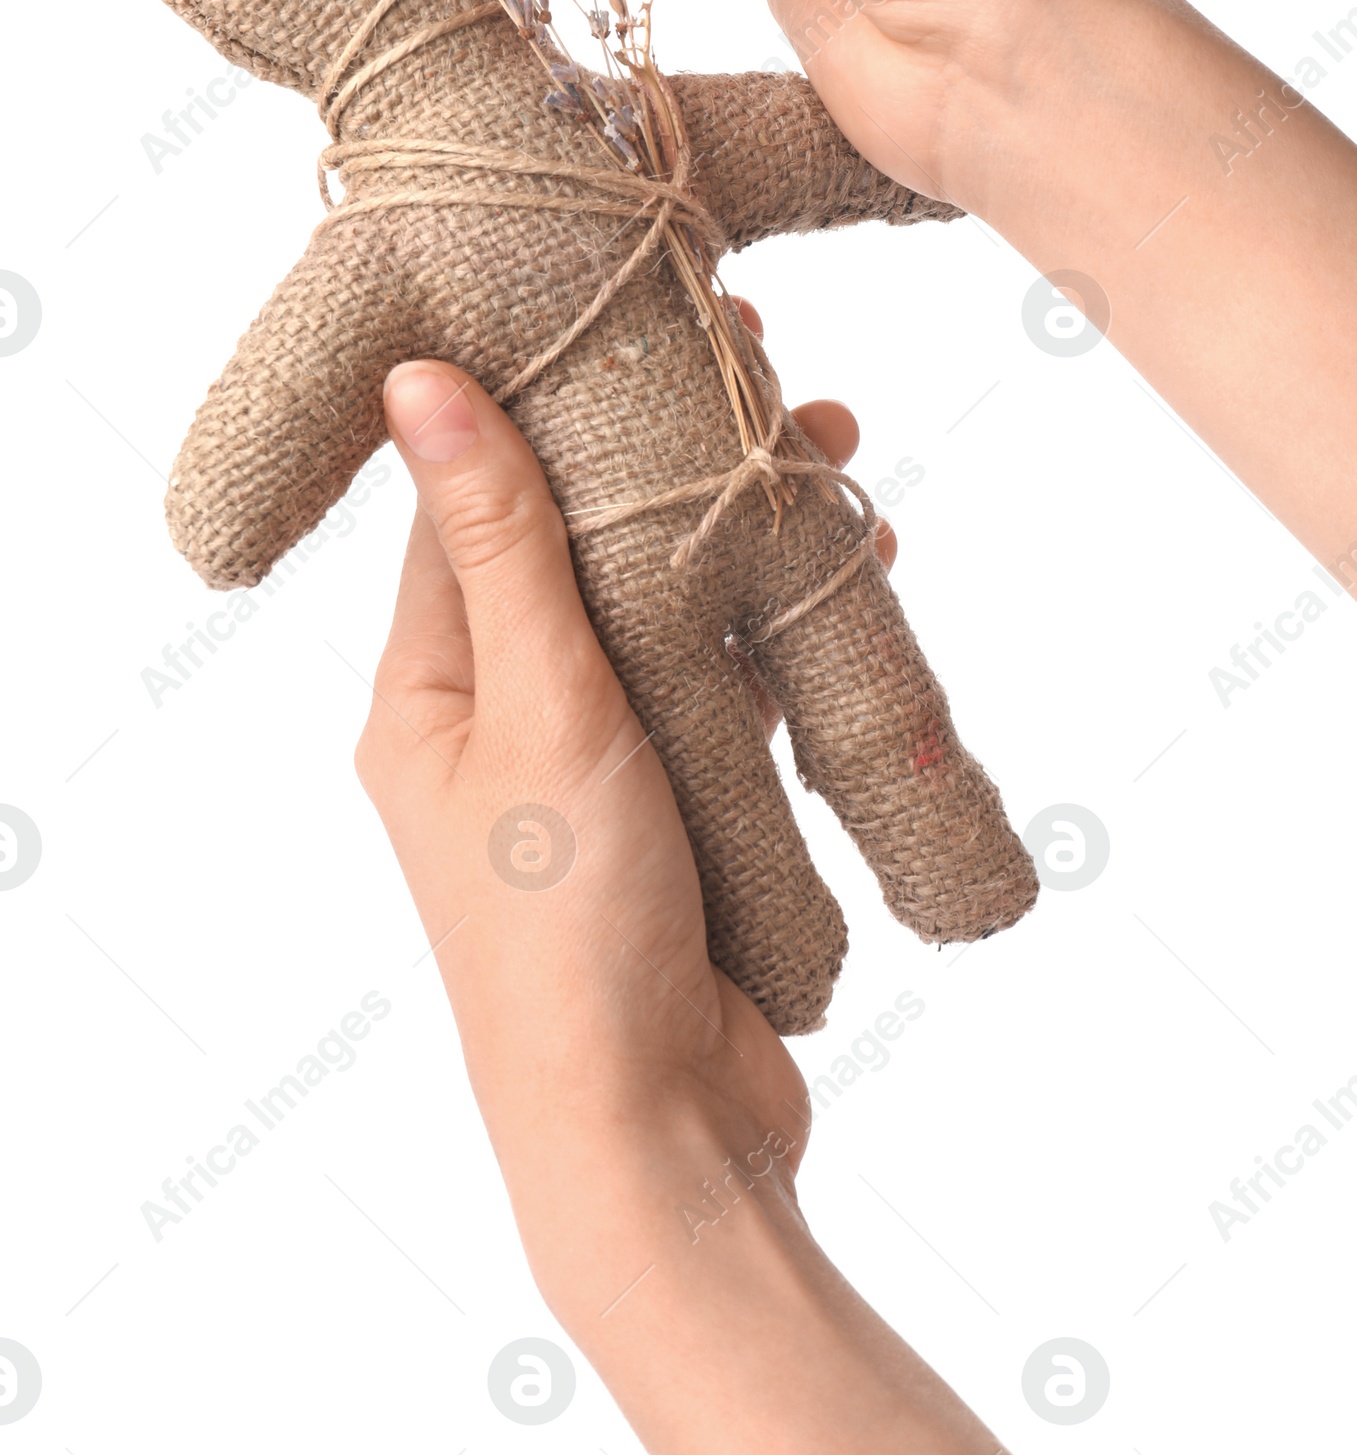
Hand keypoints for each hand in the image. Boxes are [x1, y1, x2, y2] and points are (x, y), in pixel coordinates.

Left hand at [356, 337, 888, 1299]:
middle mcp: (494, 729)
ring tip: (840, 465)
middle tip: (776, 380)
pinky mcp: (671, 823)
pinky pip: (719, 699)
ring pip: (665, 620)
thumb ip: (506, 542)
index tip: (646, 322)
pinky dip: (771, 641)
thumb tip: (415, 377)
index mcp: (425, 700)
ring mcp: (587, 780)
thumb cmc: (569, 930)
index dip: (557, 402)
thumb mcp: (540, 707)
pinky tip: (843, 583)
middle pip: (584, 553)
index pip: (477, 509)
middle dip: (676, 464)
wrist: (654, 1132)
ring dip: (741, 546)